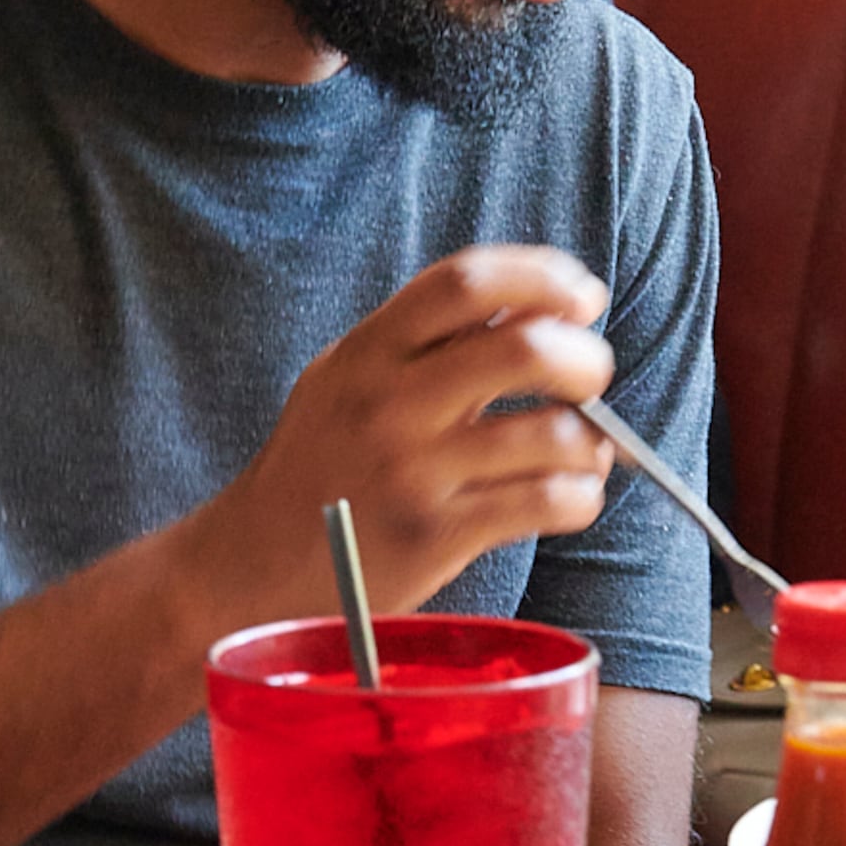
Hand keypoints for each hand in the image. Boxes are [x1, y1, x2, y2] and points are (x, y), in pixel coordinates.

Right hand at [192, 246, 620, 621]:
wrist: (253, 567)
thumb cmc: (321, 466)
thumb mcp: (348, 381)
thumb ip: (426, 343)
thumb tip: (537, 307)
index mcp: (368, 351)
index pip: (466, 283)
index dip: (541, 277)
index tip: (583, 298)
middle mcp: (389, 403)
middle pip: (522, 348)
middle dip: (584, 358)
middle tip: (593, 374)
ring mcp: (413, 472)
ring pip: (550, 433)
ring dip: (591, 440)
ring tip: (585, 449)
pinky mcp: (436, 536)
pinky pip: (546, 502)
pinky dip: (581, 496)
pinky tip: (571, 496)